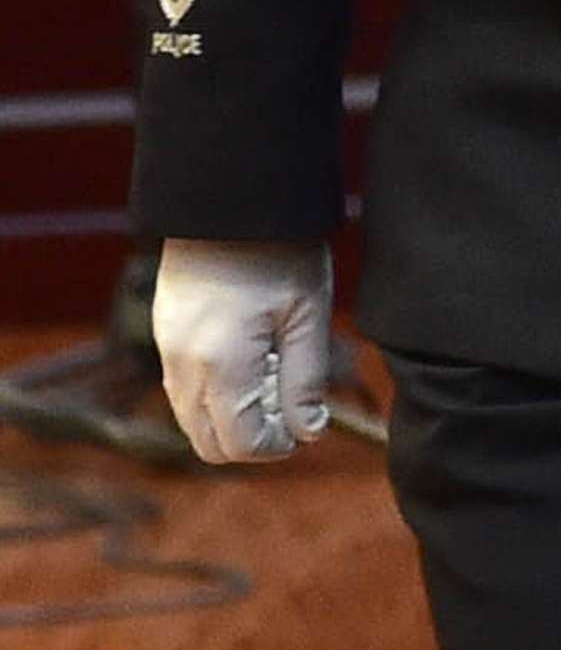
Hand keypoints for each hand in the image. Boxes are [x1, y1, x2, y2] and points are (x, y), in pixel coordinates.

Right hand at [153, 238, 335, 465]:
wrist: (228, 202)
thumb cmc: (278, 253)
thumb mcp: (307, 315)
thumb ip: (305, 380)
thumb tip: (308, 432)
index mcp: (221, 365)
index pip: (240, 444)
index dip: (279, 447)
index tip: (307, 426)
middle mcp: (182, 366)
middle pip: (207, 442)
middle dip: (253, 440)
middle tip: (292, 409)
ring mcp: (166, 351)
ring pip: (191, 418)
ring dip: (232, 418)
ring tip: (274, 377)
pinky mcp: (164, 335)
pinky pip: (183, 389)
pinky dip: (215, 394)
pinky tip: (251, 359)